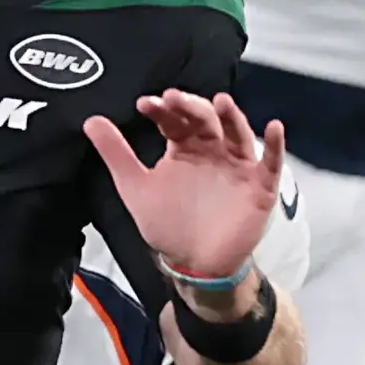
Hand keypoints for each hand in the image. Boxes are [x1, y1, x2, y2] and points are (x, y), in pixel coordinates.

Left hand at [85, 91, 285, 297]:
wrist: (195, 265)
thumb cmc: (168, 224)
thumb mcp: (136, 188)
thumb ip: (116, 155)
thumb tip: (90, 121)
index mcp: (183, 147)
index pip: (173, 120)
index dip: (161, 110)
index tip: (145, 104)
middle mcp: (211, 149)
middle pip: (204, 119)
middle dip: (191, 107)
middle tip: (174, 99)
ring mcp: (236, 165)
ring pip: (236, 133)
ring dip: (231, 116)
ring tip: (220, 103)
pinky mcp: (258, 185)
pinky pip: (270, 162)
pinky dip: (274, 145)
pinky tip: (273, 127)